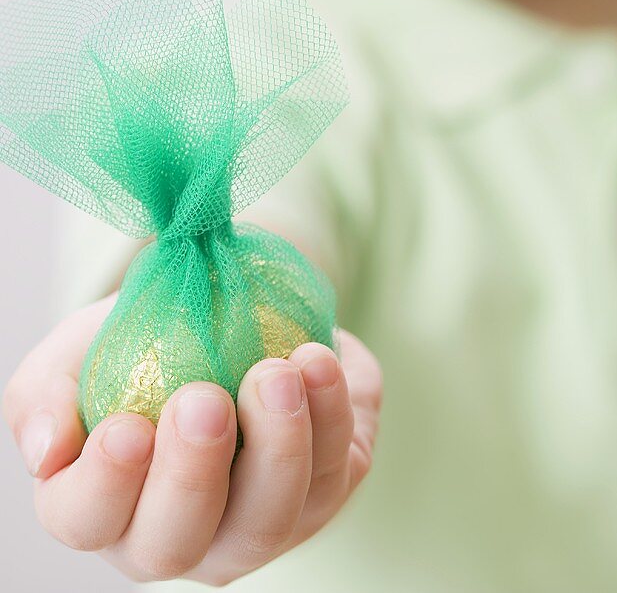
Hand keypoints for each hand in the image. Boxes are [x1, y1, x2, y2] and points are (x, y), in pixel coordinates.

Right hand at [2, 291, 382, 585]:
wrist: (228, 313)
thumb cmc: (139, 342)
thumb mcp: (78, 350)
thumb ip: (46, 394)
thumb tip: (47, 451)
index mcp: (103, 506)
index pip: (86, 519)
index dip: (104, 485)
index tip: (126, 427)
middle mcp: (178, 534)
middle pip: (179, 541)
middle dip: (193, 474)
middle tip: (203, 399)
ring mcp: (254, 525)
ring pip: (269, 519)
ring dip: (278, 444)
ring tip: (278, 371)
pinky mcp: (320, 495)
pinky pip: (333, 469)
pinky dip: (331, 412)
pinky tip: (317, 360)